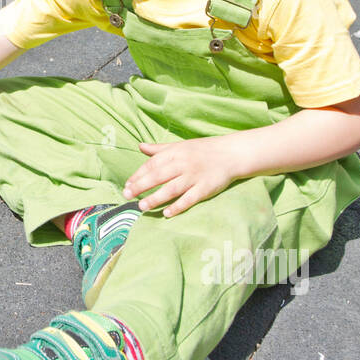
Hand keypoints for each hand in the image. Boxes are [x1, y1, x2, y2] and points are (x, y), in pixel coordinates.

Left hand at [124, 137, 238, 217]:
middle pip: (158, 176)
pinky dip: (178, 206)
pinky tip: (167, 213)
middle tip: (127, 195)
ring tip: (142, 206)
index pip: (152, 164)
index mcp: (176, 152)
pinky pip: (190, 199)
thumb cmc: (203, 150)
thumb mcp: (180, 145)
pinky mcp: (206, 188)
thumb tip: (140, 146)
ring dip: (156, 198)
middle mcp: (183, 164)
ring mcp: (195, 176)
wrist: (231, 153)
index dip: (138, 175)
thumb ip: (159, 149)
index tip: (127, 185)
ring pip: (172, 188)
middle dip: (141, 186)